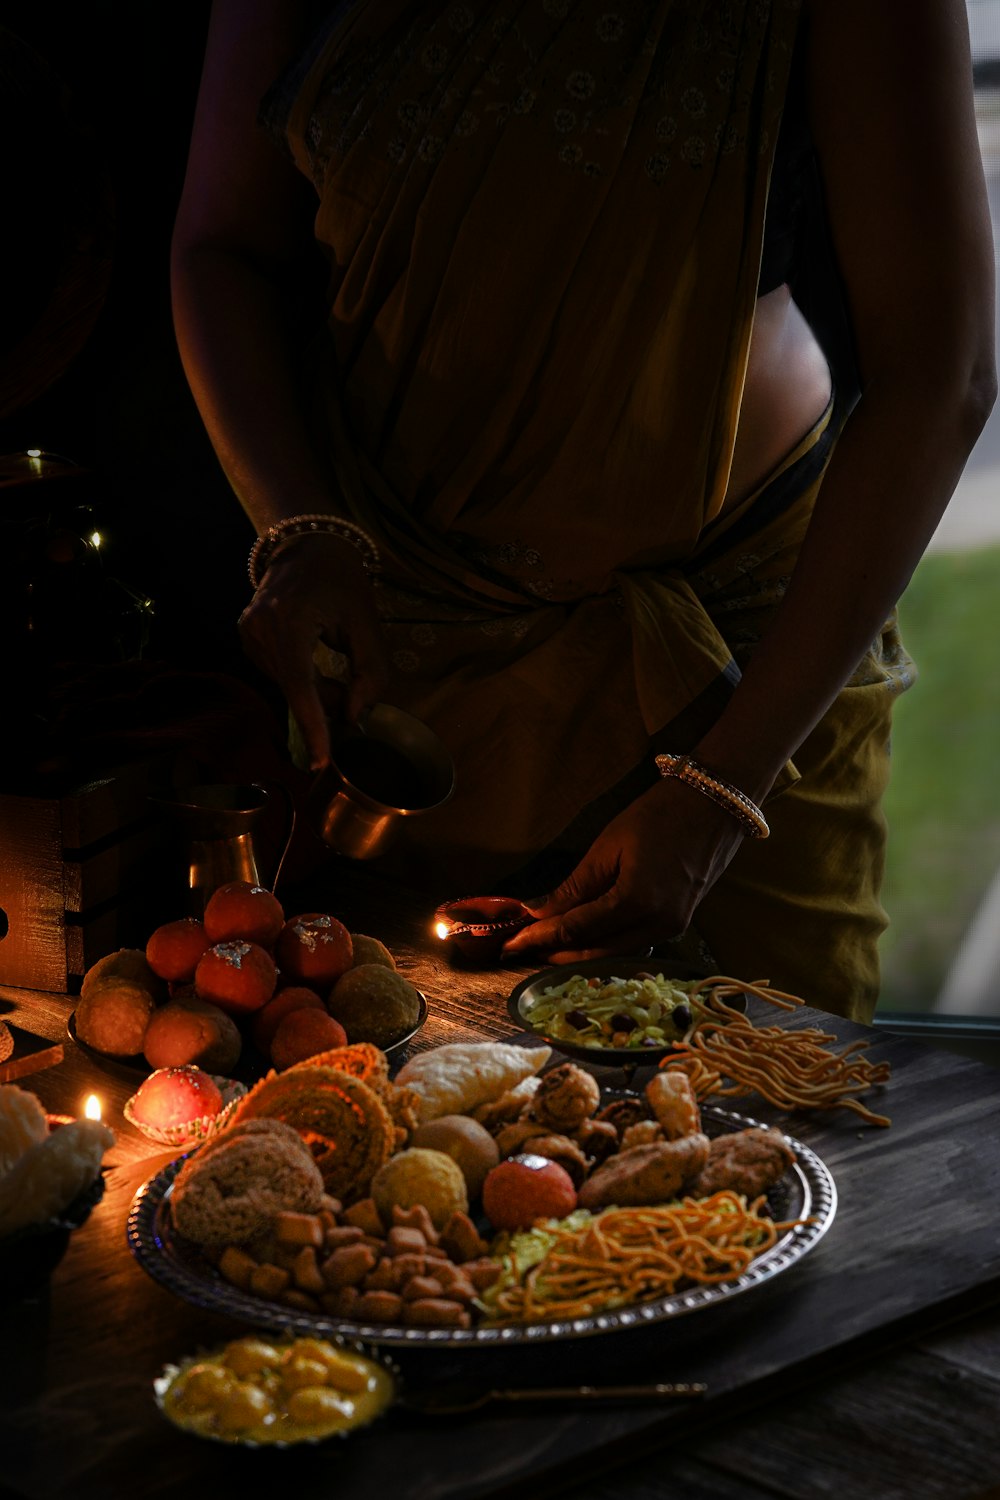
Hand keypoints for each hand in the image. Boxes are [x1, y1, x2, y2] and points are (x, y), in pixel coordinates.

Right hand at [238, 533, 388, 768]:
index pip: (301, 687)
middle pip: (293, 689)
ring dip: (313, 691)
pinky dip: (300, 679)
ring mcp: (248, 632)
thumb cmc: (342, 580)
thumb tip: (355, 717)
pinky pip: (277, 673)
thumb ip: (369, 673)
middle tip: (352, 697)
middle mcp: (259, 629)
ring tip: (336, 672)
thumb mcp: (367, 624)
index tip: (321, 761)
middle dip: (324, 705)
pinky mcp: (247, 636)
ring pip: (285, 684)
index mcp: (290, 621)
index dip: (313, 727)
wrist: (306, 543)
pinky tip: (316, 665)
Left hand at [501, 778, 746, 963]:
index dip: (540, 938)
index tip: (511, 943)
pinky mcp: (679, 923)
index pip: (577, 930)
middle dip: (557, 953)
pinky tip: (584, 937)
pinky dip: (606, 943)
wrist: (713, 805)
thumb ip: (574, 887)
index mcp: (637, 902)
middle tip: (522, 949)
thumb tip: (539, 912)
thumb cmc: (659, 815)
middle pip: (596, 952)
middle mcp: (657, 924)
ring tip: (547, 945)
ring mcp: (672, 928)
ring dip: (580, 952)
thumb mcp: (609, 847)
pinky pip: (634, 943)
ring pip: (615, 953)